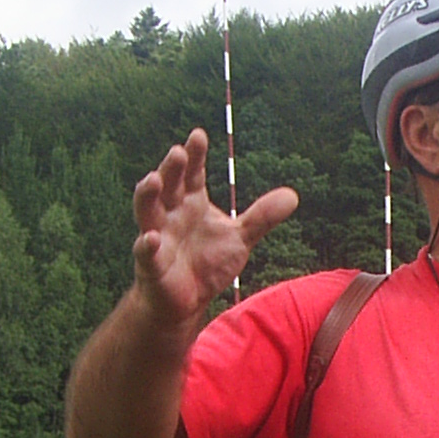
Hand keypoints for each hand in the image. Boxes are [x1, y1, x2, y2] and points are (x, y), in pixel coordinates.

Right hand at [130, 128, 297, 326]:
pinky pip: (145, 253)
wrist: (186, 301)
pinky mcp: (151, 265)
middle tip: (179, 152)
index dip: (195, 155)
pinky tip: (151, 238)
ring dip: (148, 195)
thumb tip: (293, 195)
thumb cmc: (207, 262)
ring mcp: (158, 236)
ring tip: (153, 180)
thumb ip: (261, 217)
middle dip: (172, 169)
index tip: (198, 136)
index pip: (192, 173)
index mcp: (191, 201)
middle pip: (168, 185)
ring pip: (146, 210)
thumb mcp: (239, 238)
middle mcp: (170, 213)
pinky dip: (146, 245)